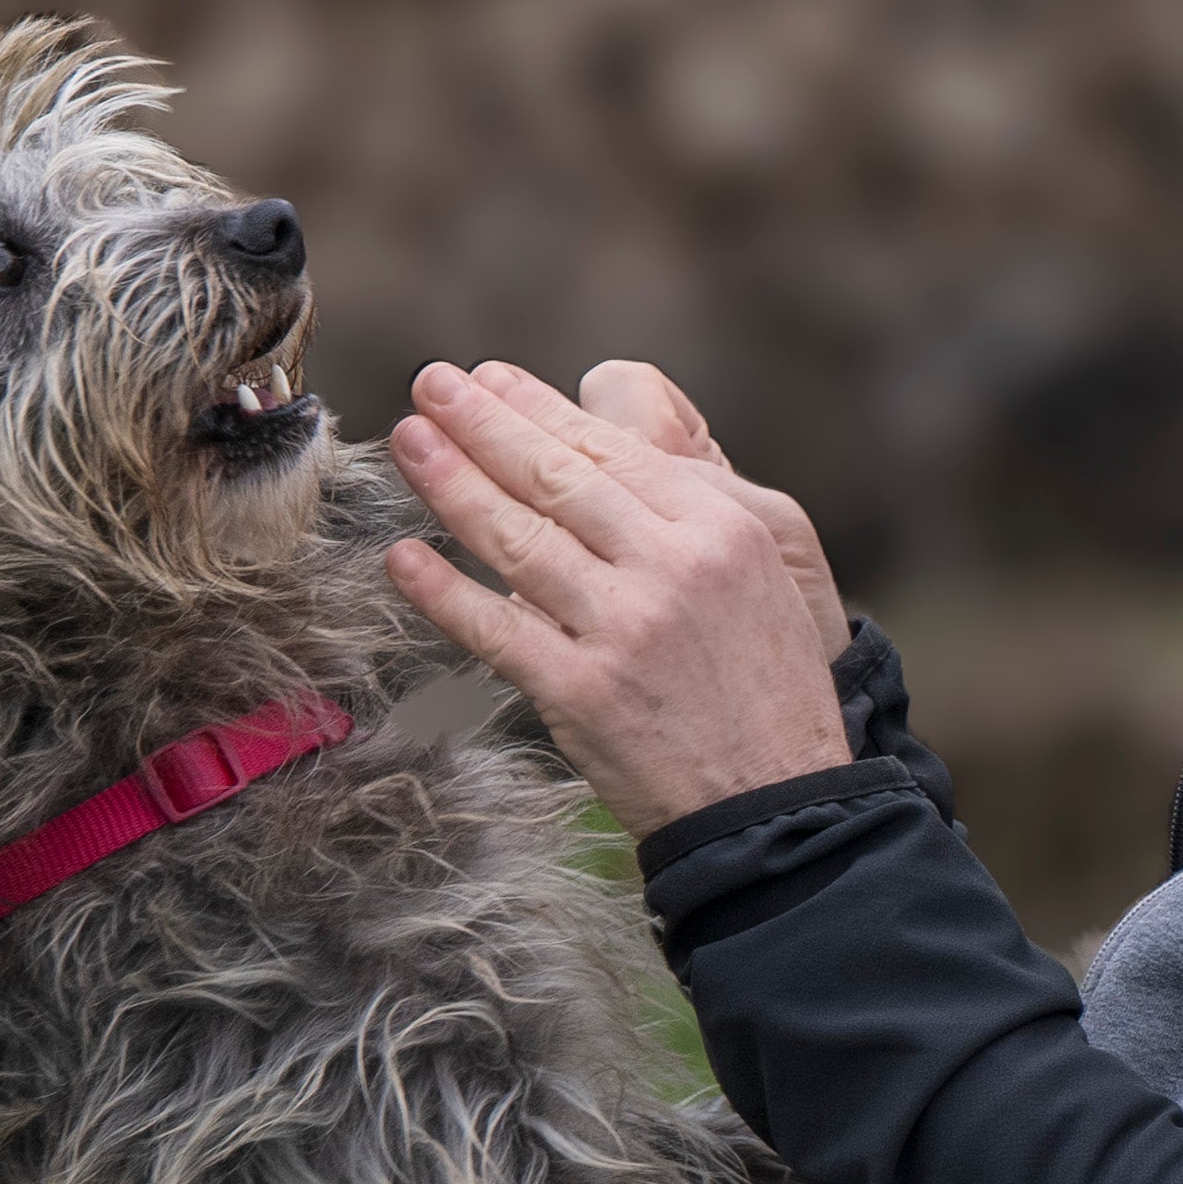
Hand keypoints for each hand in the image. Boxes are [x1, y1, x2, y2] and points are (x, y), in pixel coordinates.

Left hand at [384, 357, 853, 834]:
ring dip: (451, 485)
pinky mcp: (583, 693)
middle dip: (483, 424)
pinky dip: (443, 591)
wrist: (777, 803)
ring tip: (408, 443)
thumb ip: (685, 518)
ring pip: (518, 541)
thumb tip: (596, 463)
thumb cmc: (766, 690)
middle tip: (432, 385)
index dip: (538, 410)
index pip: (609, 452)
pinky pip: (495, 629)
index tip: (488, 380)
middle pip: (555, 479)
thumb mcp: (763, 576)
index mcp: (717, 529)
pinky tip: (405, 558)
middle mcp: (671, 567)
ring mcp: (624, 629)